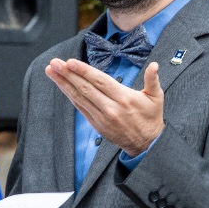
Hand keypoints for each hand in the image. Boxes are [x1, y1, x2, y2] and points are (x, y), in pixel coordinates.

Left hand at [45, 58, 164, 156]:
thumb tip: (154, 65)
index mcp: (124, 98)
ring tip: (52, 71)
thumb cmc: (151, 118)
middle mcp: (110, 108)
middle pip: (85, 88)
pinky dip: (70, 96)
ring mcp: (101, 117)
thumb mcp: (156, 97)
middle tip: (54, 63)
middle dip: (67, 74)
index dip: (83, 71)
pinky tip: (61, 86)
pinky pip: (80, 108)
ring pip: (79, 97)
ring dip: (63, 84)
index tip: (69, 62)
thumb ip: (153, 80)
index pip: (99, 81)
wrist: (147, 144)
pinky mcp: (96, 124)